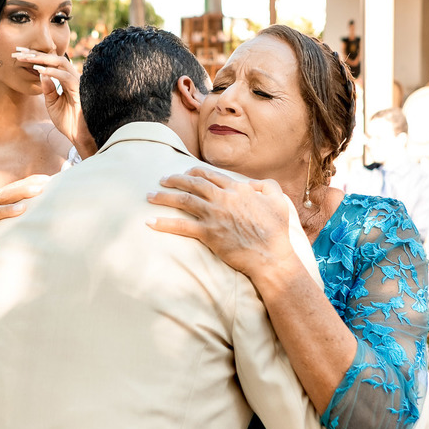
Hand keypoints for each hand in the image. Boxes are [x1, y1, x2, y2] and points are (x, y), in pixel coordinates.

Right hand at [0, 175, 50, 290]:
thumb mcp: (9, 219)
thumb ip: (25, 206)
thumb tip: (50, 193)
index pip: (13, 188)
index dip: (29, 182)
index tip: (47, 180)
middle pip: (3, 196)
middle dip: (21, 191)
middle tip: (39, 190)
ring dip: (6, 211)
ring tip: (22, 209)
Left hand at [13, 48, 95, 156]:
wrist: (78, 136)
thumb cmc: (67, 121)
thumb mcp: (52, 103)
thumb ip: (47, 88)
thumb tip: (41, 72)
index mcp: (66, 80)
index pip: (50, 63)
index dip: (35, 56)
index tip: (18, 54)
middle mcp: (73, 77)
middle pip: (55, 58)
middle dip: (36, 53)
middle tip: (18, 52)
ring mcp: (78, 82)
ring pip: (61, 63)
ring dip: (43, 59)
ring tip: (27, 59)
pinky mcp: (80, 90)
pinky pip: (66, 77)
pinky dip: (52, 72)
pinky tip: (40, 70)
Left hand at [146, 167, 297, 283]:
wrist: (271, 256)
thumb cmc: (277, 231)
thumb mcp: (278, 200)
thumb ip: (267, 186)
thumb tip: (252, 183)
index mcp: (238, 189)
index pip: (210, 175)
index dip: (194, 172)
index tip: (184, 173)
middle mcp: (223, 199)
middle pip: (193, 184)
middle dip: (174, 179)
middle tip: (162, 179)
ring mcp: (214, 216)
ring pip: (183, 201)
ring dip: (164, 197)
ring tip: (150, 196)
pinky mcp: (208, 234)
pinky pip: (181, 226)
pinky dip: (164, 223)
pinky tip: (150, 222)